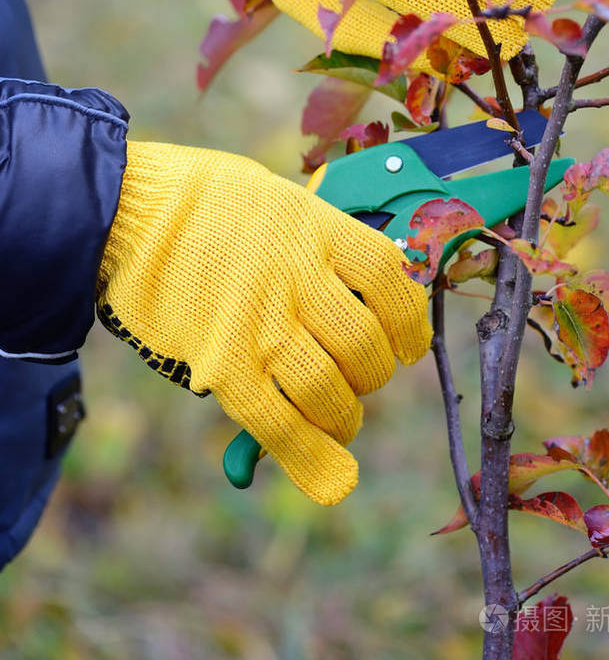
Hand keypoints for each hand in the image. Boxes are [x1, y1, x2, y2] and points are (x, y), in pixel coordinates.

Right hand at [97, 141, 429, 503]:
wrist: (126, 212)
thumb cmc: (203, 201)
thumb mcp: (276, 200)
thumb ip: (319, 245)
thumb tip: (364, 292)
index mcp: (315, 227)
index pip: (392, 280)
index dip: (410, 322)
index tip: (408, 345)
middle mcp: (297, 277)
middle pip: (365, 345)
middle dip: (372, 375)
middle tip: (359, 379)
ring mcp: (260, 324)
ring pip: (332, 391)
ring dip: (345, 417)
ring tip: (339, 418)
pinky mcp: (221, 364)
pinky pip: (278, 424)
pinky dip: (311, 460)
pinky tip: (335, 479)